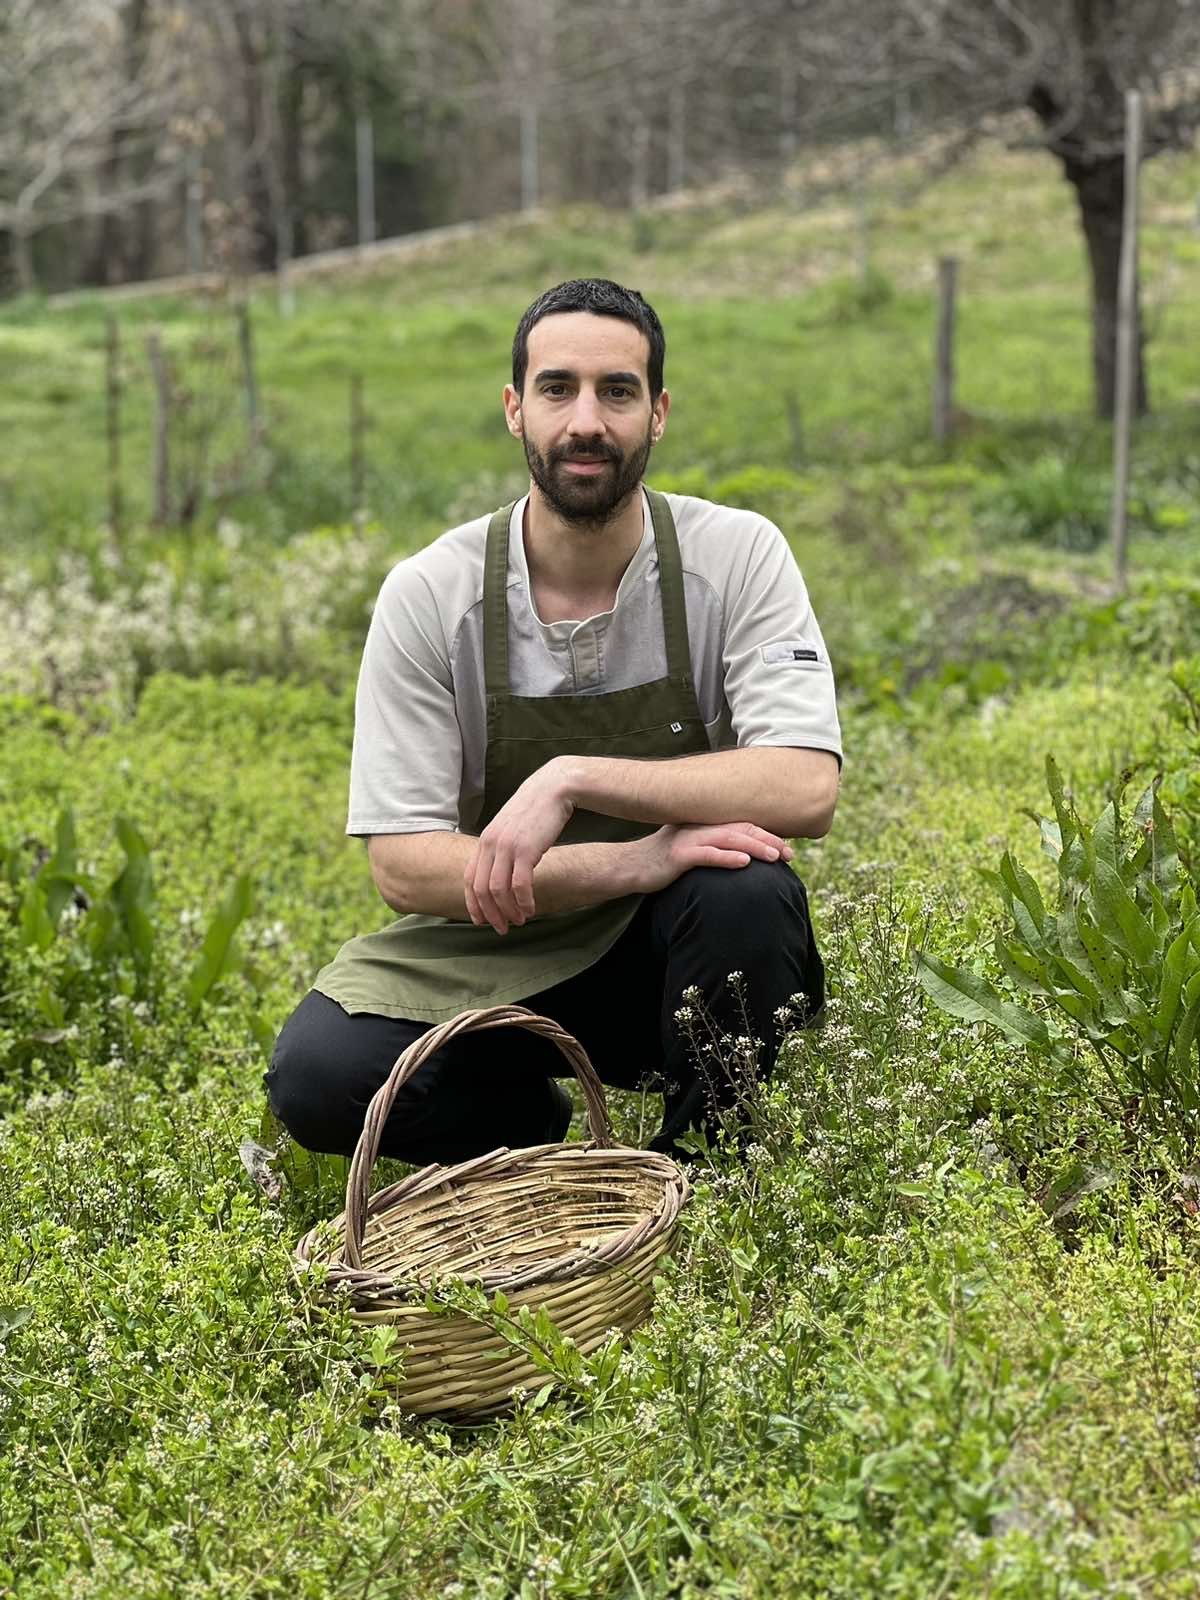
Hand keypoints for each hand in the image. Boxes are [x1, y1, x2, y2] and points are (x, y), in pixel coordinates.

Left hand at [464, 760, 574, 933]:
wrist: (553, 788)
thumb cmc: (534, 810)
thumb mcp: (508, 828)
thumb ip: (499, 847)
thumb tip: (498, 871)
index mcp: (484, 840)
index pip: (469, 878)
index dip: (472, 903)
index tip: (480, 920)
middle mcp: (490, 844)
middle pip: (481, 889)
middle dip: (490, 913)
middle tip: (501, 928)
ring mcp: (507, 847)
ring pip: (498, 890)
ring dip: (508, 910)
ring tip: (519, 921)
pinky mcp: (526, 849)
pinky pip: (520, 885)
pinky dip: (523, 902)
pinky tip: (530, 909)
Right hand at [635, 823, 792, 892]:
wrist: (628, 867)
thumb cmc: (662, 862)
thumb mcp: (691, 850)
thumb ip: (714, 847)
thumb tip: (743, 856)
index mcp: (704, 824)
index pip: (743, 824)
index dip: (768, 834)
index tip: (788, 849)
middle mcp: (698, 826)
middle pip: (741, 828)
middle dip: (769, 840)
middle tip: (790, 854)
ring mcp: (688, 839)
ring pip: (729, 838)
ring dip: (755, 847)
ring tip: (775, 857)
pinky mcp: (677, 856)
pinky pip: (707, 855)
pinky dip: (727, 857)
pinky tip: (744, 862)